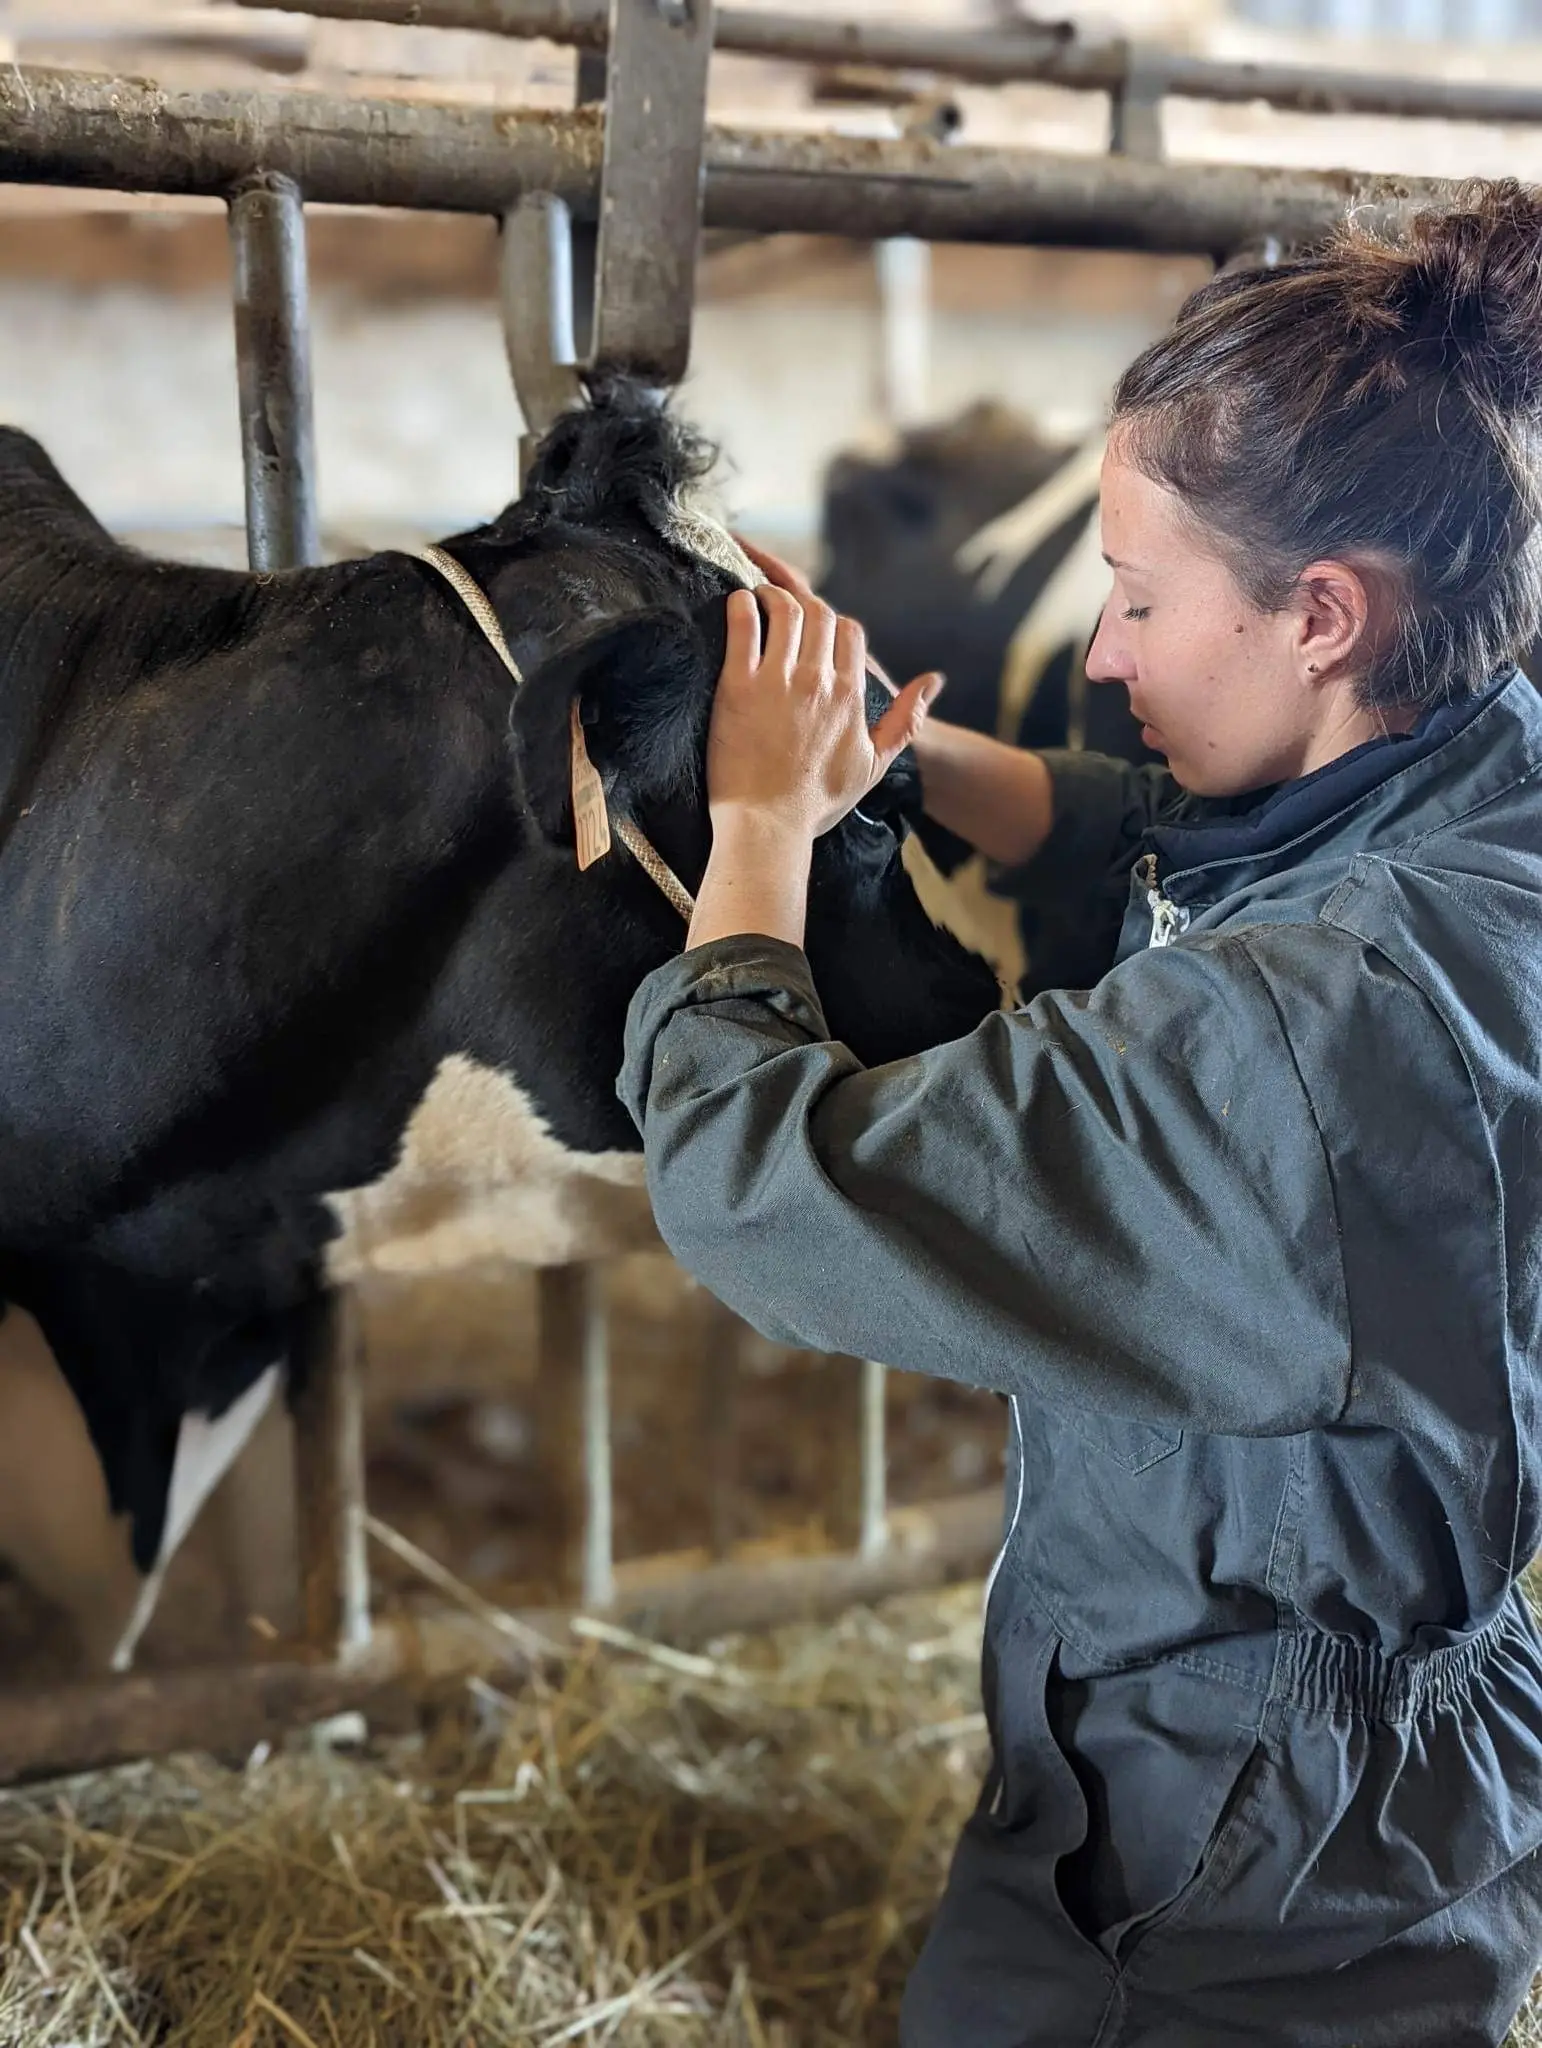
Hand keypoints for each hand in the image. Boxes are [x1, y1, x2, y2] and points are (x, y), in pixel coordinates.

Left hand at [710, 541, 944, 840]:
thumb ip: (905, 720)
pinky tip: (737, 604)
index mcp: (851, 696)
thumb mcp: (874, 764)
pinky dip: (740, 605)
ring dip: (771, 596)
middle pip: (819, 614)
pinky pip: (742, 626)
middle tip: (784, 610)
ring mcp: (778, 681)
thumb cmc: (818, 802)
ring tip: (758, 600)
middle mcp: (818, 681)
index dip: (834, 625)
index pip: (850, 631)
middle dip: (804, 606)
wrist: (769, 827)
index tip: (817, 632)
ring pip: (784, 610)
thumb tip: (935, 681)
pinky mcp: (737, 686)